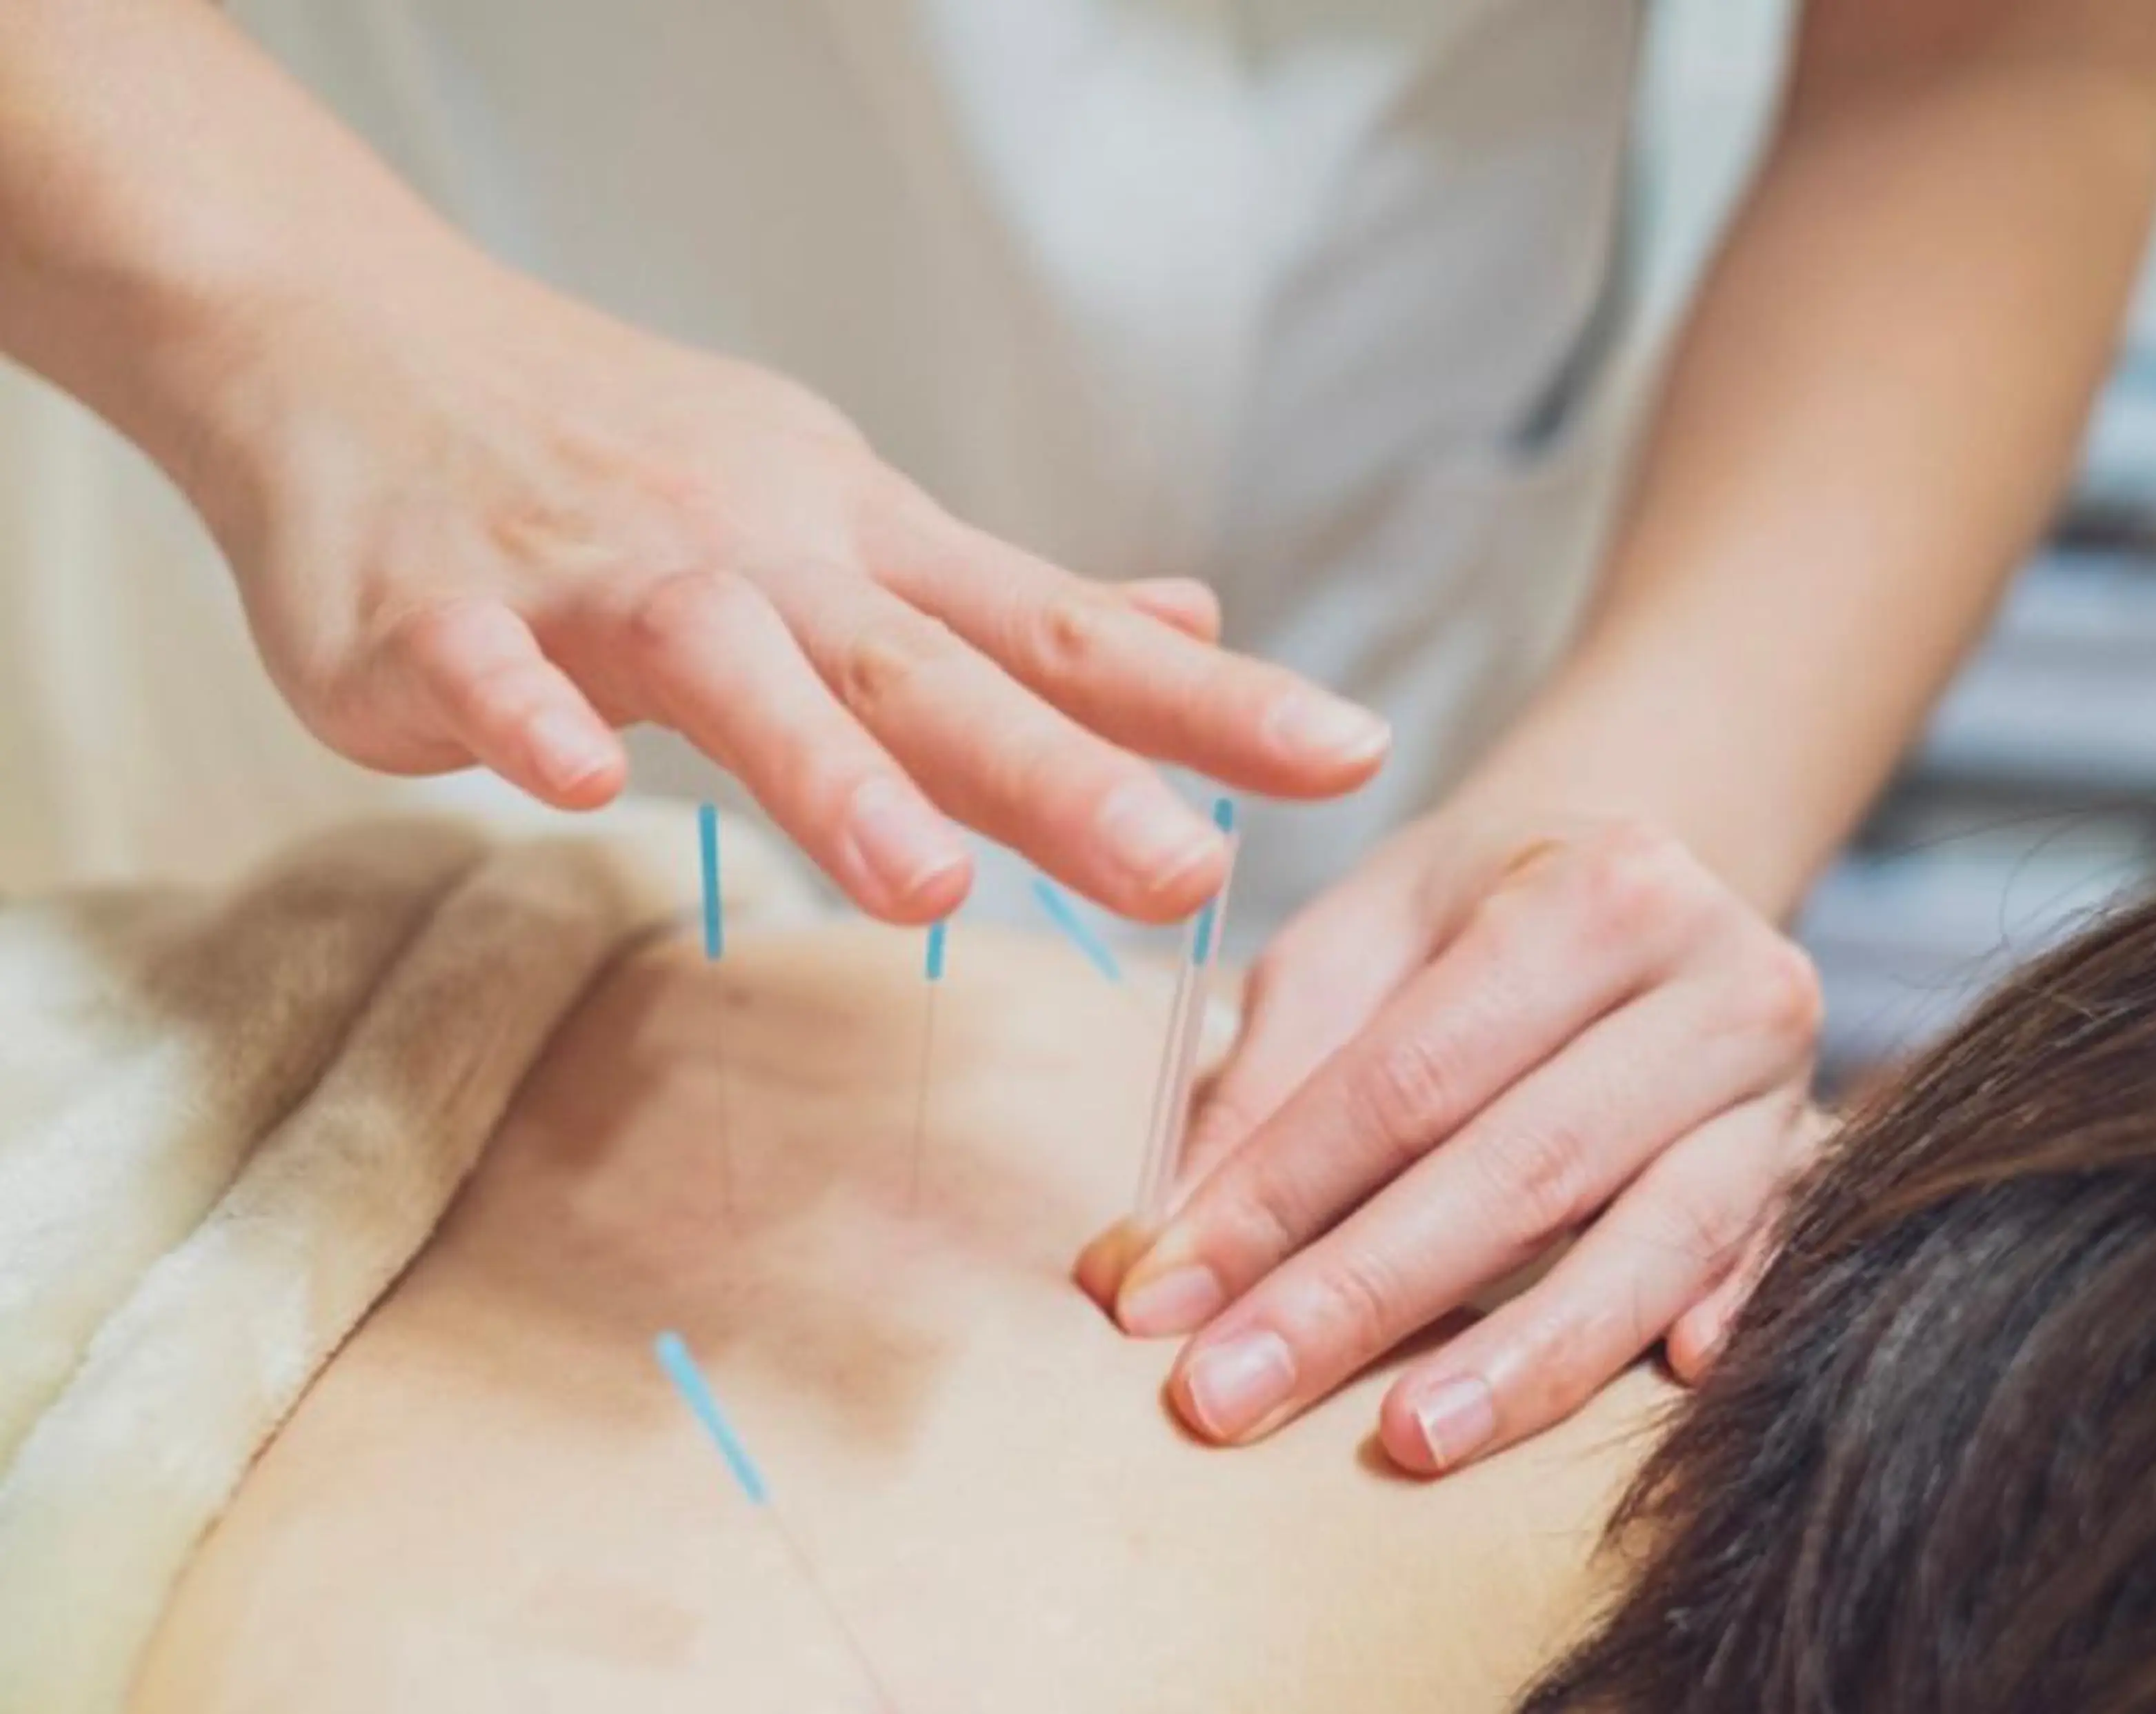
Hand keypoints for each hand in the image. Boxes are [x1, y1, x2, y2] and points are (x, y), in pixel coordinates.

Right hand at [183, 252, 1388, 922]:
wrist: (359, 341)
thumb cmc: (628, 455)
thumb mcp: (844, 511)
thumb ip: (1011, 604)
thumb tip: (1192, 624)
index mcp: (864, 547)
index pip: (1063, 633)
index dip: (1210, 701)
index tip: (1355, 754)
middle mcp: (760, 556)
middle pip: (929, 668)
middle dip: (1063, 775)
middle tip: (1187, 869)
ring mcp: (594, 580)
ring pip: (730, 667)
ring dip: (827, 770)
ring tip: (927, 879)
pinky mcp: (435, 615)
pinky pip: (486, 669)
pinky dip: (526, 715)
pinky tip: (572, 780)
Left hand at [1076, 807, 1829, 1472]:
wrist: (1642, 885)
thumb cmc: (1479, 916)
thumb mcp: (1357, 944)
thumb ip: (1267, 1086)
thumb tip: (1160, 1259)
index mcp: (1593, 888)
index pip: (1410, 1074)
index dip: (1278, 1195)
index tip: (1163, 1297)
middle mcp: (1715, 977)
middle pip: (1523, 1162)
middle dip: (1364, 1294)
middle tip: (1231, 1395)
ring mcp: (1780, 1081)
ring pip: (1656, 1235)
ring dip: (1528, 1352)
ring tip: (1411, 1439)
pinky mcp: (1808, 1161)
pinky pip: (1766, 1259)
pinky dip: (1717, 1317)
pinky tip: (1664, 1385)